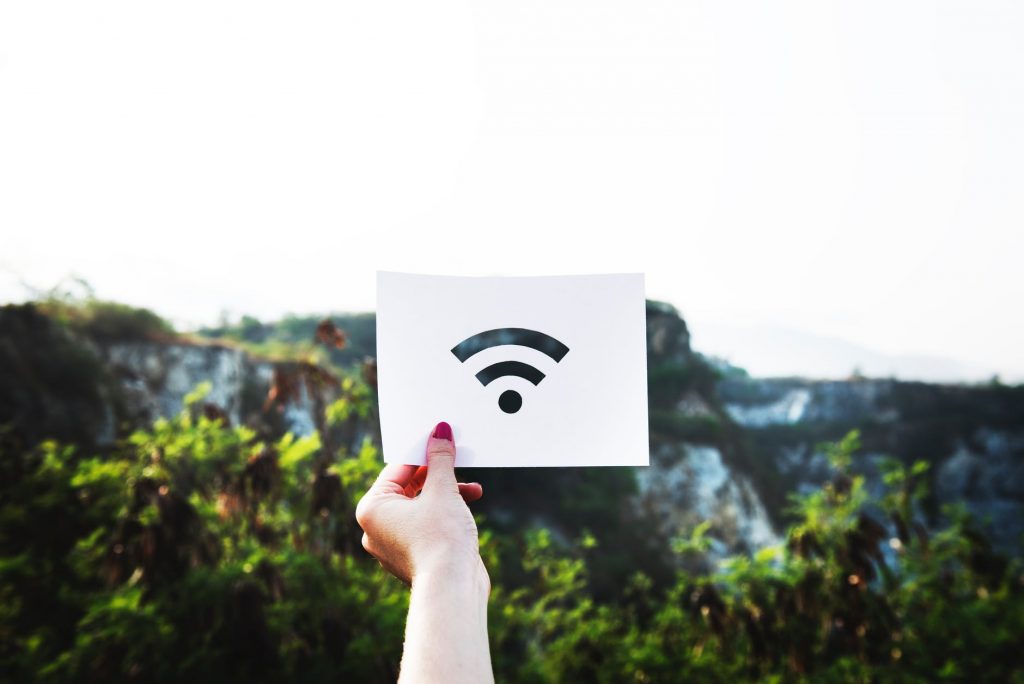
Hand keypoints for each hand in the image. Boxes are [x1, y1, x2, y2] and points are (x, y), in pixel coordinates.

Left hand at [355, 421, 485, 584]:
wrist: (452, 588)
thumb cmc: (440, 540)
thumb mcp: (443, 490)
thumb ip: (440, 458)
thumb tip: (440, 432)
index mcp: (372, 509)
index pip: (397, 469)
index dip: (423, 452)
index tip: (441, 440)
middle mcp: (377, 527)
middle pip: (409, 487)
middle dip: (438, 475)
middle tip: (458, 460)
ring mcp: (394, 544)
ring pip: (421, 506)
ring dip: (447, 493)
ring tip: (472, 489)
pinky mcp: (414, 556)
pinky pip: (427, 524)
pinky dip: (445, 513)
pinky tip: (468, 507)